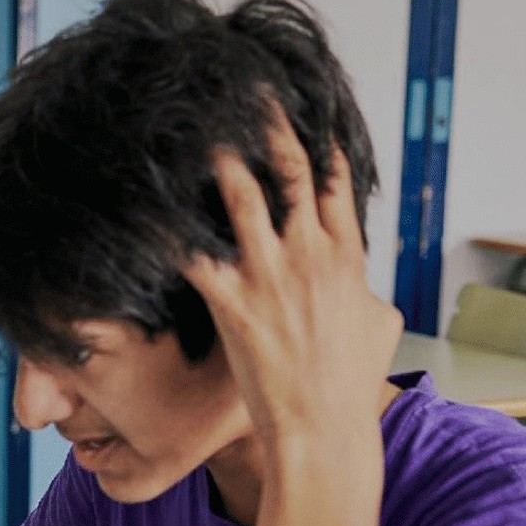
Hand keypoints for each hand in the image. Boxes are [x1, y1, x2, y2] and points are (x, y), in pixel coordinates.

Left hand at [183, 111, 400, 454]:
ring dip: (218, 160)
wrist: (324, 430)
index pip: (333, 181)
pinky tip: (147, 209)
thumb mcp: (379, 329)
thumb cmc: (349, 388)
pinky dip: (172, 230)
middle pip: (290, 170)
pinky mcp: (236, 305)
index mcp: (347, 257)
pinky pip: (196, 255)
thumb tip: (366, 290)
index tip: (293, 112)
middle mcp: (311, 256)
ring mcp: (273, 277)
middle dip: (267, 127)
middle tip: (243, 95)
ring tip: (193, 130)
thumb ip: (368, 295)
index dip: (312, 140)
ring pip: (244, 197)